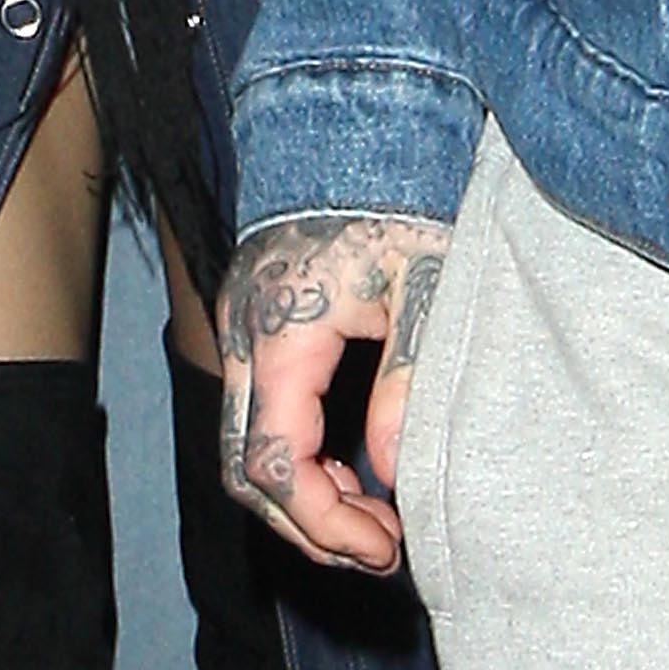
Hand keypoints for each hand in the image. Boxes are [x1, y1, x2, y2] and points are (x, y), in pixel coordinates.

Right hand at [220, 204, 449, 574]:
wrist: (361, 120)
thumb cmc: (401, 195)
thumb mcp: (425, 287)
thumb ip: (407, 380)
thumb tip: (394, 474)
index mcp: (279, 333)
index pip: (274, 465)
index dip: (323, 523)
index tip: (383, 548)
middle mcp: (243, 337)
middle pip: (244, 468)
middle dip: (308, 524)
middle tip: (381, 550)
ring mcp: (243, 330)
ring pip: (247, 444)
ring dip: (304, 494)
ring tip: (377, 519)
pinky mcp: (258, 324)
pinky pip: (260, 412)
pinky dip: (302, 455)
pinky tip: (356, 468)